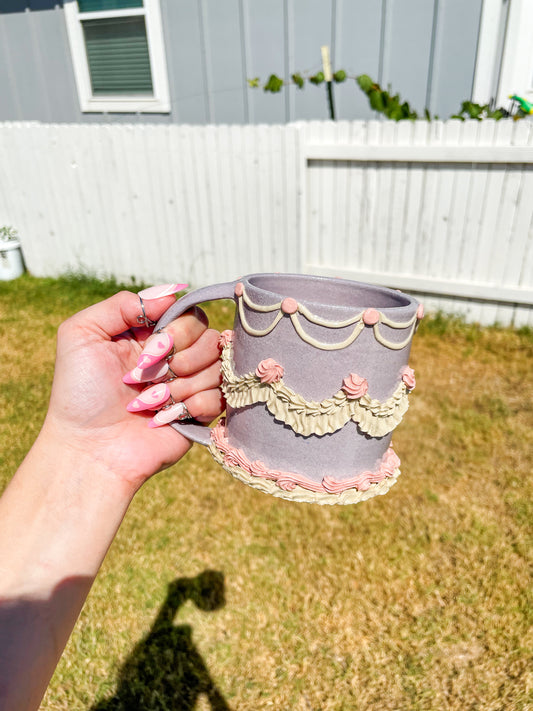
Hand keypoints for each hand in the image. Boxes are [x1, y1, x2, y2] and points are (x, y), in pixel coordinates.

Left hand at [42, 289, 223, 491]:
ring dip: (183, 384)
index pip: (189, 314)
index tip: (150, 345)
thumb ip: (122, 304)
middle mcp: (175, 357)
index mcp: (151, 336)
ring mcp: (190, 385)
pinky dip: (193, 404)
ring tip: (152, 401)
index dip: (177, 328)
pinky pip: (221, 396)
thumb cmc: (79, 394)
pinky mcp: (201, 413)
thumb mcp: (82, 334)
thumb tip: (172, 293)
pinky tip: (166, 416)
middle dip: (181, 356)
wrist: (90, 449)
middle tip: (149, 375)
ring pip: (218, 366)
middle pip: (210, 336)